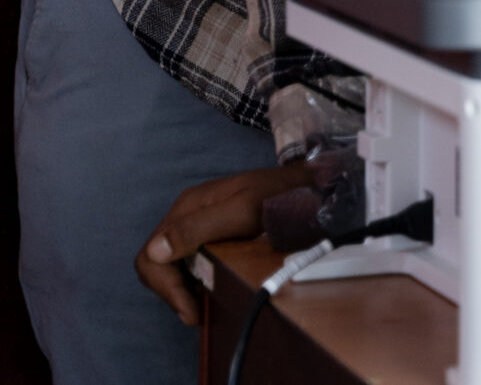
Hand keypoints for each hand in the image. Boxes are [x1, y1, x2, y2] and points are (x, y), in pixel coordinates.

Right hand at [135, 163, 316, 323]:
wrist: (312, 184)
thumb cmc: (281, 195)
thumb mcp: (243, 211)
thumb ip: (198, 228)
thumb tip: (154, 251)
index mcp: (188, 206)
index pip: (152, 255)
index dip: (166, 288)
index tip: (190, 311)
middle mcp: (188, 212)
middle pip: (157, 261)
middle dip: (171, 292)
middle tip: (195, 314)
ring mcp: (199, 220)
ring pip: (170, 262)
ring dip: (180, 288)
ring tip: (201, 306)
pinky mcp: (213, 228)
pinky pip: (189, 258)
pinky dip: (192, 278)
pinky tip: (209, 288)